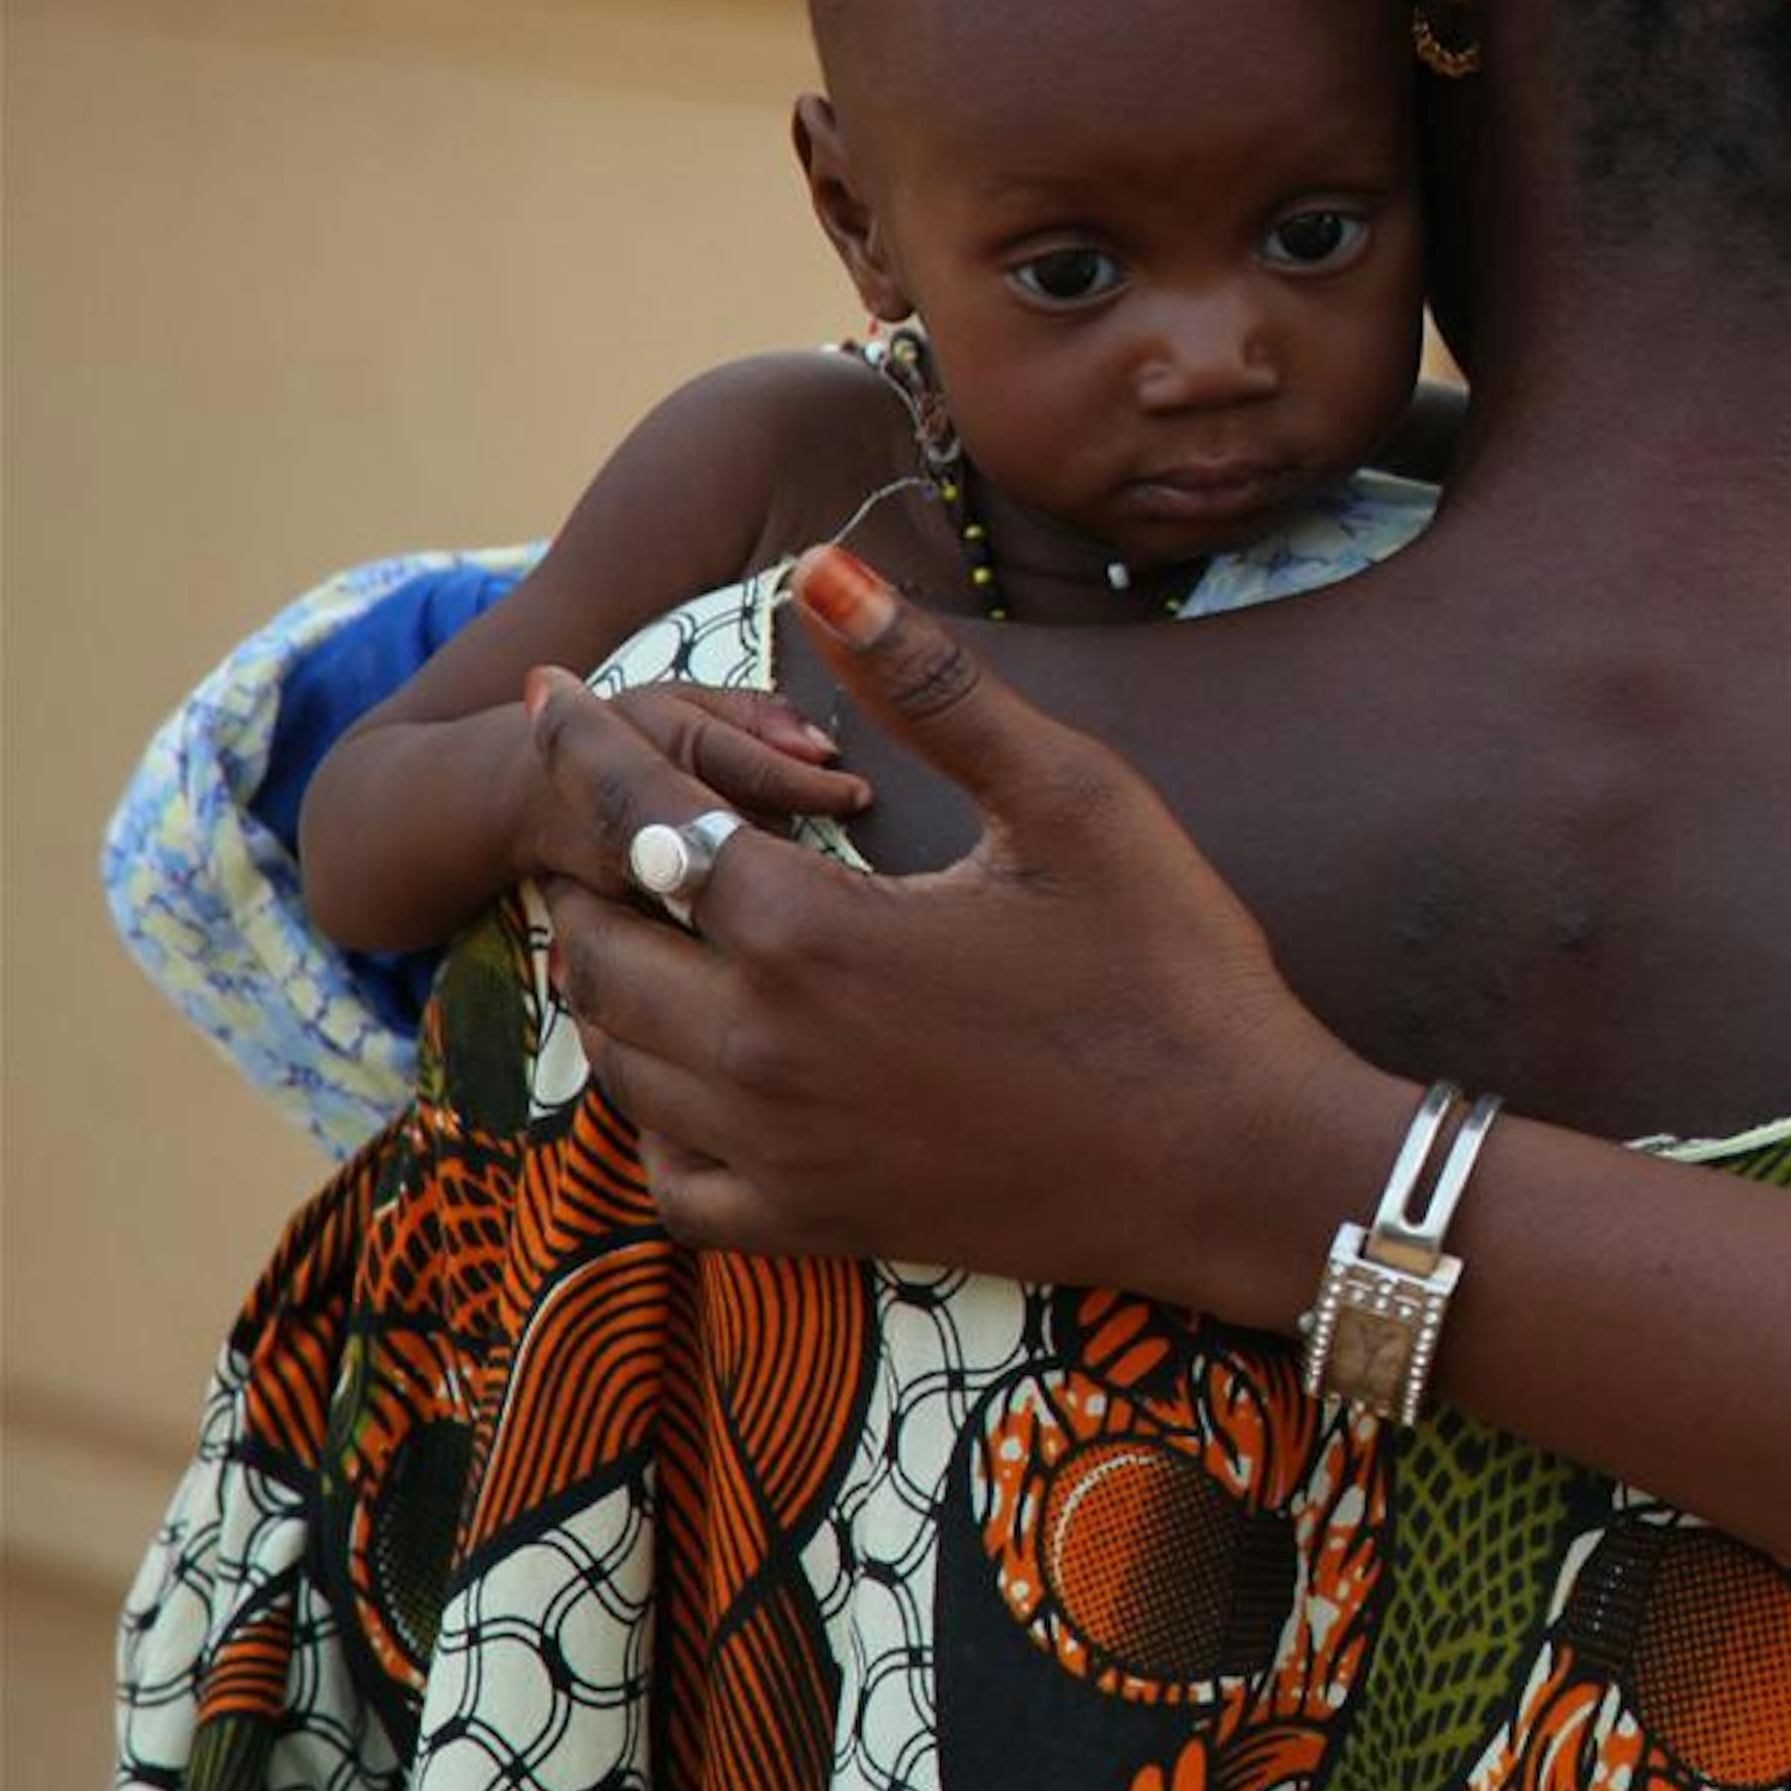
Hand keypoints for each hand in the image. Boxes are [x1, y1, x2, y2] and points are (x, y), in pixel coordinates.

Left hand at [528, 549, 1404, 1319]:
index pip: (640, 818)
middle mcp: (763, 1047)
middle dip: (581, 859)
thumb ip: (937, 688)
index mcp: (812, 932)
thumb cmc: (1174, 967)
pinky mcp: (812, 1220)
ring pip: (615, 1054)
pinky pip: (667, 1175)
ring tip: (633, 911)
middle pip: (599, 940)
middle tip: (597, 806)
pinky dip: (649, 1111)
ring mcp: (779, 1147)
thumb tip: (822, 570)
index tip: (551, 691)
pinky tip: (691, 1062)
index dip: (586, 745)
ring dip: (605, 973)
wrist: (1238, 1161)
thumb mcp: (1075, 799)